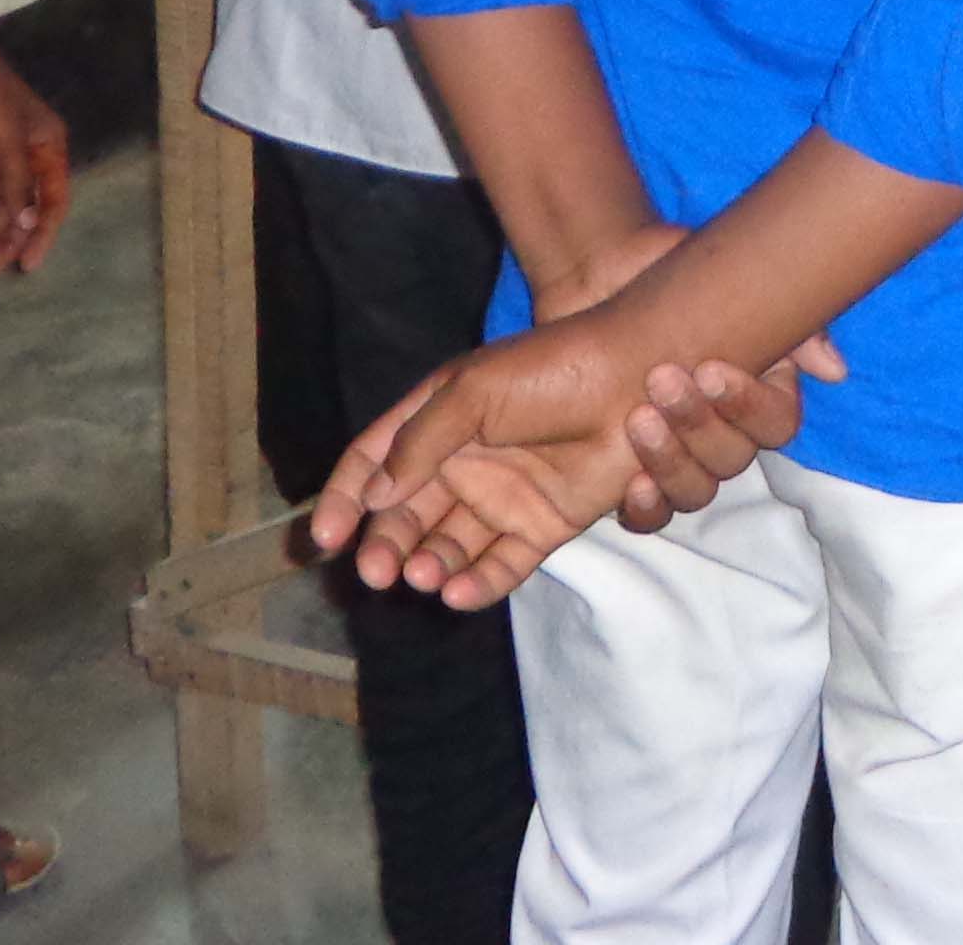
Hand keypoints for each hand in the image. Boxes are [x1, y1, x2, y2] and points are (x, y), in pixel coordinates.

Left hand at [0, 19, 72, 275]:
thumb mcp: (5, 143)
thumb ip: (18, 185)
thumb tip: (29, 224)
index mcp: (49, 148)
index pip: (52, 202)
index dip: (40, 234)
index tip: (26, 266)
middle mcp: (30, 156)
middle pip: (23, 208)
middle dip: (5, 239)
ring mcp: (1, 157)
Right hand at [312, 321, 641, 610]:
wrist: (637, 378)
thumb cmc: (553, 369)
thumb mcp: (473, 390)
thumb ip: (421, 441)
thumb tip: (373, 497)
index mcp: (437, 419)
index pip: (374, 463)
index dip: (346, 499)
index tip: (326, 538)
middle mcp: (463, 463)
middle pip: (406, 515)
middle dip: (386, 545)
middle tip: (376, 573)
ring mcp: (502, 497)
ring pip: (448, 545)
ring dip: (429, 565)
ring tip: (422, 577)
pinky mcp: (543, 525)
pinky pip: (500, 564)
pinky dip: (478, 583)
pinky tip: (458, 593)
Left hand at [527, 221, 846, 531]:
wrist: (594, 275)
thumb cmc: (664, 275)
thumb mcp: (727, 282)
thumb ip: (790, 328)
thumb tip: (835, 372)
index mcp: (753, 391)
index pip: (775, 422)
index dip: (748, 404)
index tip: (710, 370)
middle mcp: (721, 430)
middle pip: (733, 459)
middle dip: (698, 423)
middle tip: (659, 381)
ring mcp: (677, 455)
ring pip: (696, 491)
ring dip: (672, 463)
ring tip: (638, 421)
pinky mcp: (630, 475)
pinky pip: (651, 515)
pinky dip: (646, 509)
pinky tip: (632, 486)